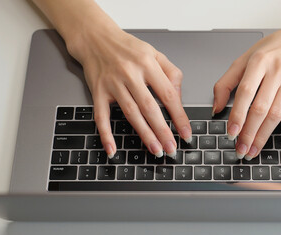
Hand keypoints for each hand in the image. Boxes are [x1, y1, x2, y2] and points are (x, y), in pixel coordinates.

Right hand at [66, 16, 191, 158]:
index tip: (185, 133)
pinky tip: (112, 149)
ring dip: (144, 134)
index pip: (168, 95)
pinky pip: (101, 116)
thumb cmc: (127, 47)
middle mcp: (130, 74)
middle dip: (162, 131)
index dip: (179, 116)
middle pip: (149, 108)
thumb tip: (178, 98)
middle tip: (172, 148)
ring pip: (131, 113)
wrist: (95, 37)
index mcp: (148, 64)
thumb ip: (171, 73)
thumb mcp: (154, 53)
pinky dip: (106, 134)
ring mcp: (113, 84)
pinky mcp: (98, 91)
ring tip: (155, 150)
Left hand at [213, 28, 280, 159]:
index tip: (231, 133)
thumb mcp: (244, 59)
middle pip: (261, 108)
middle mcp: (277, 71)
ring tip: (253, 150)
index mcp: (259, 62)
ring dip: (264, 136)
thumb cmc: (272, 50)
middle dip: (249, 132)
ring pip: (277, 114)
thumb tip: (215, 108)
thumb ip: (226, 82)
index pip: (245, 93)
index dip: (237, 115)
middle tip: (240, 149)